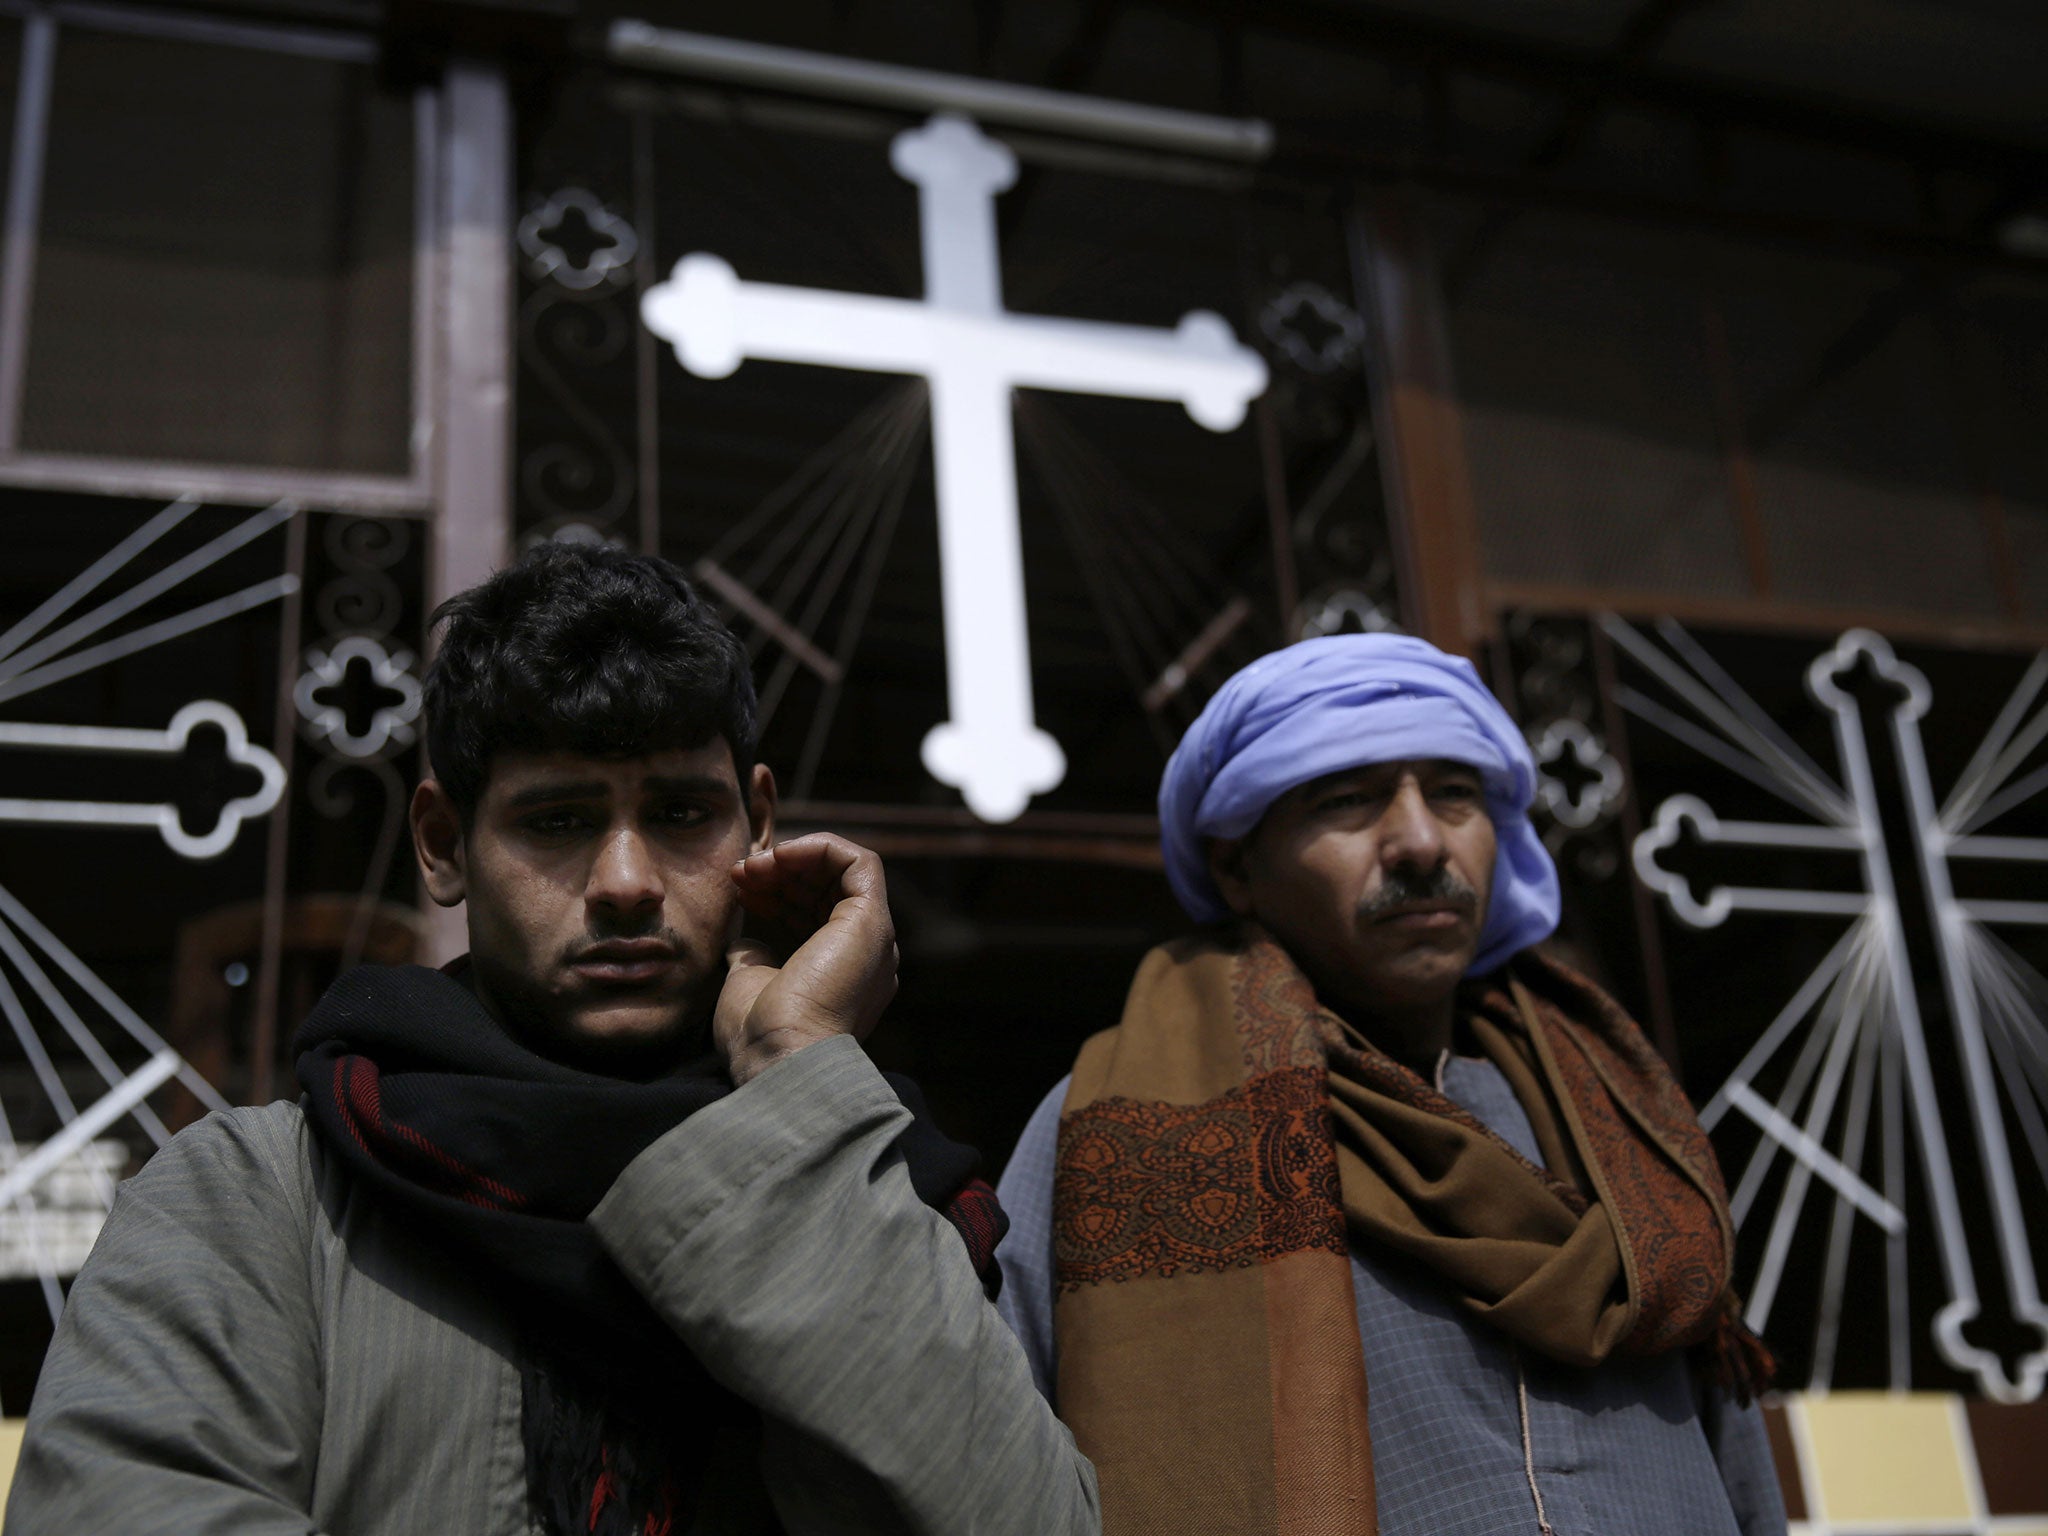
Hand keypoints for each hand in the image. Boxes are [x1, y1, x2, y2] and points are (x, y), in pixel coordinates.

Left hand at [715, 833, 898, 1085]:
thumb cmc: (761, 1035)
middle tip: (740, 873)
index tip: (738, 890)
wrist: (781, 1056)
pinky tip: (781, 856)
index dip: (776, 893)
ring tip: (752, 866)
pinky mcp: (872, 919)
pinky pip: (859, 861)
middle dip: (780, 873)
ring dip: (794, 858)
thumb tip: (746, 939)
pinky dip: (820, 847)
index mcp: (842, 974)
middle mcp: (865, 955)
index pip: (814, 914)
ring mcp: (872, 937)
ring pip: (843, 871)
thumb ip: (756, 956)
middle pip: (826, 890)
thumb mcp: (750, 984)